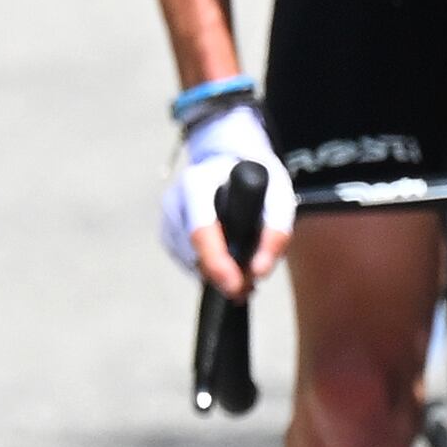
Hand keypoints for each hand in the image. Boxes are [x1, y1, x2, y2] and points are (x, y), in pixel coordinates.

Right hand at [160, 95, 293, 295]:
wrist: (228, 160)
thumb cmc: (255, 175)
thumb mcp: (279, 194)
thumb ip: (275, 231)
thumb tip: (259, 271)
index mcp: (197, 183)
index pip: (201, 230)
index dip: (217, 262)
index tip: (235, 284)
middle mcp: (175, 200)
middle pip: (195, 252)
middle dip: (223, 275)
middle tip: (249, 286)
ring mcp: (167, 217)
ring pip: (191, 261)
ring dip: (218, 274)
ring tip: (244, 273)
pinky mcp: (167, 232)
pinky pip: (187, 261)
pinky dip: (208, 268)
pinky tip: (227, 262)